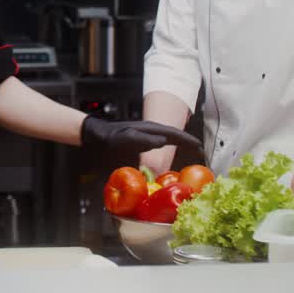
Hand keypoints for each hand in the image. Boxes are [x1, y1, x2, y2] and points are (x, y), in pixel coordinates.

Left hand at [81, 117, 201, 171]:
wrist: (94, 138)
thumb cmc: (108, 137)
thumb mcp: (124, 138)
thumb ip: (143, 139)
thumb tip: (163, 142)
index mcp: (150, 129)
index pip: (174, 134)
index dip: (188, 140)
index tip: (199, 147)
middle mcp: (150, 133)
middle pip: (173, 137)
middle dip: (187, 143)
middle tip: (199, 151)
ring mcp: (145, 139)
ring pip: (167, 142)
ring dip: (178, 148)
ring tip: (189, 154)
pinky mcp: (140, 146)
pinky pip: (158, 150)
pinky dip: (166, 155)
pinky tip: (167, 163)